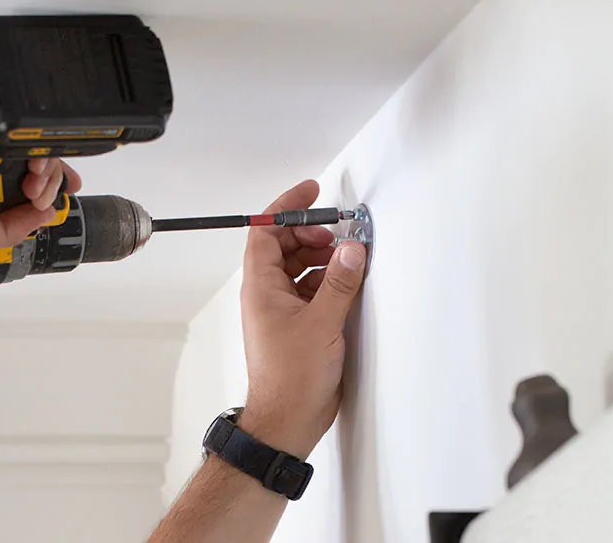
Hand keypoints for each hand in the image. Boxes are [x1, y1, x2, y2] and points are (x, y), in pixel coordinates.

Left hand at [239, 180, 366, 457]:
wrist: (288, 420)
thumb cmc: (290, 379)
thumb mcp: (322, 323)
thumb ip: (339, 282)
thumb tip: (351, 248)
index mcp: (261, 287)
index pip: (266, 231)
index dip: (287, 207)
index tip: (312, 192)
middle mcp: (268, 294)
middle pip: (284, 245)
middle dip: (312, 231)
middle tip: (340, 230)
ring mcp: (282, 310)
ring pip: (300, 267)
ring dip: (323, 256)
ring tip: (349, 255)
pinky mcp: (299, 325)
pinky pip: (311, 289)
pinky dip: (329, 280)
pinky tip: (348, 282)